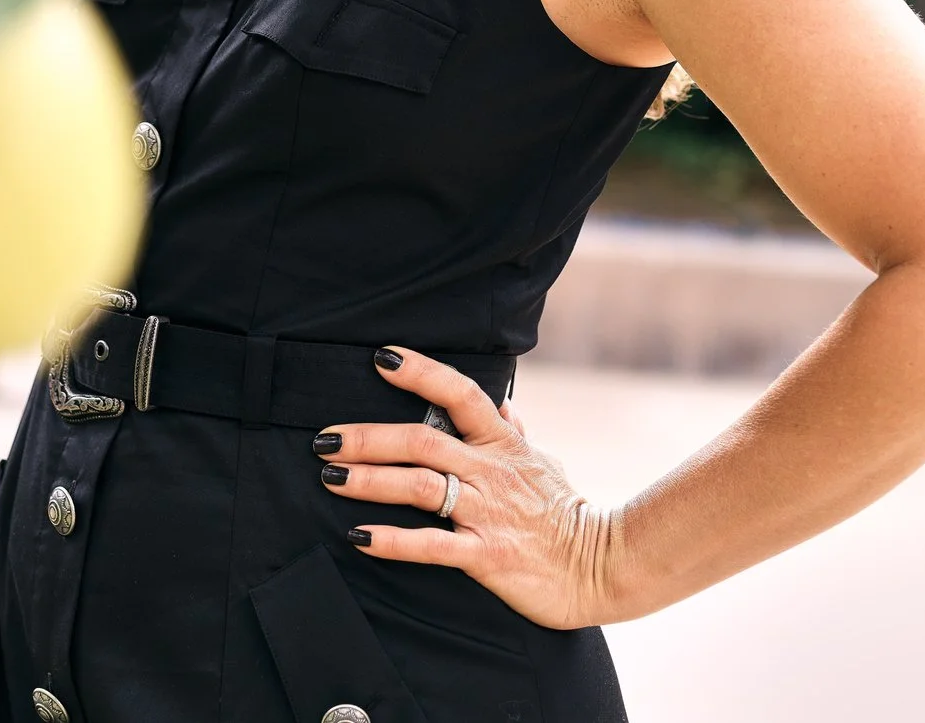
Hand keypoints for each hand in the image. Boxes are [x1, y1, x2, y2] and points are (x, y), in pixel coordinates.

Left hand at [314, 346, 622, 629]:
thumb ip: (514, 432)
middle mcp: (491, 471)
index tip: (381, 357)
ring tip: (331, 476)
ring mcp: (489, 513)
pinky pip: (433, 546)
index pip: (461, 393)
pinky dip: (393, 541)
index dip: (421, 373)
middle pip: (423, 440)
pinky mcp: (488, 556)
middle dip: (369, 436)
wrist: (601, 568)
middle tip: (324, 437)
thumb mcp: (542, 462)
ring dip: (371, 480)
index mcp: (503, 444)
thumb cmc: (565, 514)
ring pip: (421, 486)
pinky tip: (359, 536)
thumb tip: (502, 402)